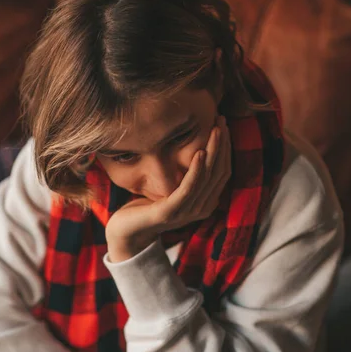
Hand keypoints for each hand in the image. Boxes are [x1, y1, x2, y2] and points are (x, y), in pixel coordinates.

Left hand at [105, 115, 231, 261]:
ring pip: (208, 177)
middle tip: (222, 120)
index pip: (222, 172)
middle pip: (219, 172)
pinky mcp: (171, 212)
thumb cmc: (146, 205)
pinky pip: (189, 188)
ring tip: (215, 130)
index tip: (222, 125)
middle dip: (222, 144)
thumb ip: (186, 176)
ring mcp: (187, 212)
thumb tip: (196, 149)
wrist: (126, 231)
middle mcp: (201, 208)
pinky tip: (200, 152)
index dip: (225, 148)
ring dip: (214, 151)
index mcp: (204, 202)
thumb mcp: (171, 188)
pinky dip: (196, 170)